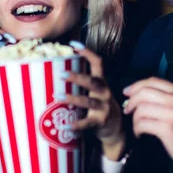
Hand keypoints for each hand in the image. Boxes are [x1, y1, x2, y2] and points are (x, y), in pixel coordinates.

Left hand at [61, 42, 124, 158]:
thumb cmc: (100, 106)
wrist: (116, 129)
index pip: (98, 63)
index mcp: (102, 82)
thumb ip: (84, 84)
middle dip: (77, 77)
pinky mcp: (101, 121)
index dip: (87, 52)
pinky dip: (77, 125)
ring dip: (72, 99)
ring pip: (88, 101)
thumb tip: (59, 71)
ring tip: (57, 97)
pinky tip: (66, 126)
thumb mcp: (96, 92)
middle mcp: (104, 92)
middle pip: (92, 82)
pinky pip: (88, 123)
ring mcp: (104, 107)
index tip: (73, 44)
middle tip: (61, 74)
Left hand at [123, 77, 172, 172]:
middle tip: (127, 111)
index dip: (136, 85)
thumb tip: (137, 94)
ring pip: (141, 108)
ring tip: (138, 127)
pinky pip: (142, 123)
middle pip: (144, 92)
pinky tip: (140, 134)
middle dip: (131, 101)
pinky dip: (137, 129)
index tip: (127, 93)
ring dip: (134, 119)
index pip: (153, 81)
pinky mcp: (167, 128)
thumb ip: (165, 98)